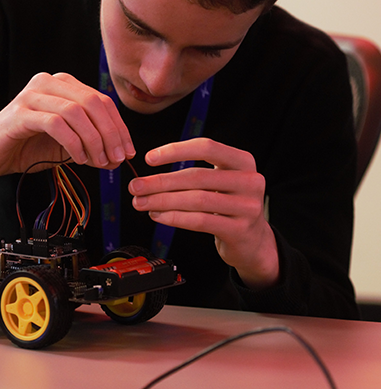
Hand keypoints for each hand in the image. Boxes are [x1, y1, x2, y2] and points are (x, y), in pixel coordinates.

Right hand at [0, 72, 134, 201]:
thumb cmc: (27, 148)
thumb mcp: (67, 147)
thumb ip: (92, 148)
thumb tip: (119, 158)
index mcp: (63, 85)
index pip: (101, 101)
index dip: (119, 127)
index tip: (127, 152)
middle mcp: (48, 82)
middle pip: (93, 103)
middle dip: (110, 133)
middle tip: (116, 159)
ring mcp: (32, 95)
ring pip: (76, 112)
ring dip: (93, 140)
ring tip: (98, 162)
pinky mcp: (20, 113)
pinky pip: (56, 124)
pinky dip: (73, 143)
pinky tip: (78, 159)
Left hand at [128, 138, 278, 288]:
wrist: (252, 240)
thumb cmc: (228, 205)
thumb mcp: (220, 181)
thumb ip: (193, 172)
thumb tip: (149, 175)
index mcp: (242, 161)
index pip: (206, 147)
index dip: (175, 151)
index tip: (150, 158)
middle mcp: (249, 180)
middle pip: (196, 176)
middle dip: (160, 181)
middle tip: (136, 186)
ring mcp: (247, 206)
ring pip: (196, 199)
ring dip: (162, 200)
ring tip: (141, 202)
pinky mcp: (240, 229)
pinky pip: (200, 221)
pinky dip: (175, 217)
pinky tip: (158, 215)